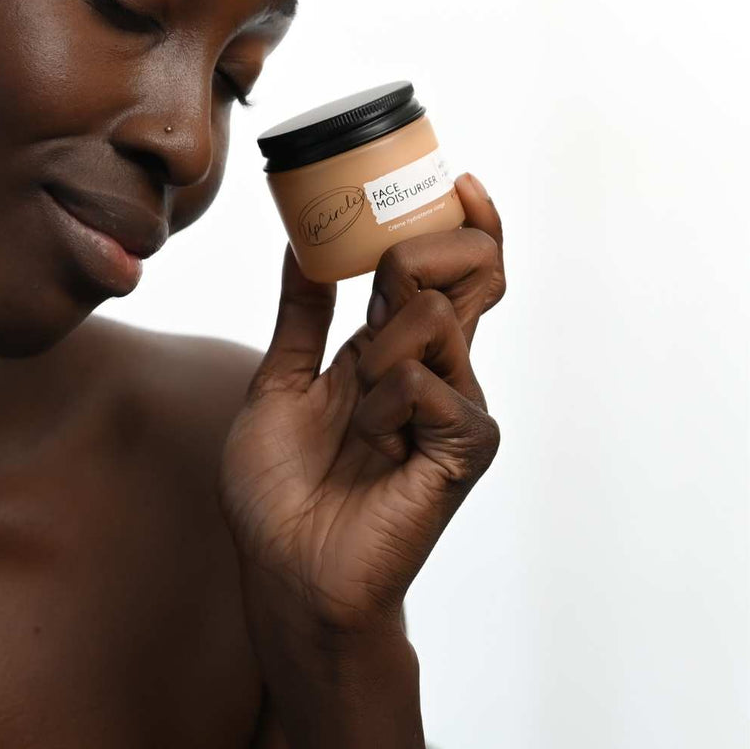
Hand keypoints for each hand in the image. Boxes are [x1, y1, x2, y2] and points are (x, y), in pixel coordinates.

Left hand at [219, 174, 505, 638]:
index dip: (463, 223)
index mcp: (395, 351)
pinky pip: (427, 381)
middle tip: (379, 288)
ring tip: (353, 419)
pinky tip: (371, 447)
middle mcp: (437, 369)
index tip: (455, 178)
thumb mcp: (280, 382)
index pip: (451, 270)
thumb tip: (300, 241)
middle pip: (469, 272)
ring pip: (430, 317)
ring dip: (370, 358)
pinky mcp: (466, 446)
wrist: (287, 570)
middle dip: (417, 255)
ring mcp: (457, 406)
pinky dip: (382, 405)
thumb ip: (300, 314)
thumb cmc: (280, 488)